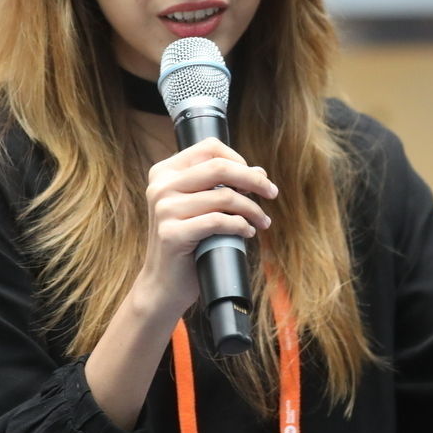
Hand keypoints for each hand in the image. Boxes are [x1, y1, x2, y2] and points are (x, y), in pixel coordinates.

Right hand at [134, 138, 278, 321]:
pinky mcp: (171, 233)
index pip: (209, 148)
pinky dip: (240, 226)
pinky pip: (219, 222)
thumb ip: (222, 187)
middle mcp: (161, 186)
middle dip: (253, 180)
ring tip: (262, 221)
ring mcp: (164, 210)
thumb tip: (259, 172)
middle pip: (220, 168)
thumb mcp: (201, 208)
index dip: (239, 159)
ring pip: (224, 197)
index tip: (255, 177)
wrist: (164, 283)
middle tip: (272, 193)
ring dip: (252, 209)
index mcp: (164, 172)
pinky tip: (247, 233)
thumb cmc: (188, 242)